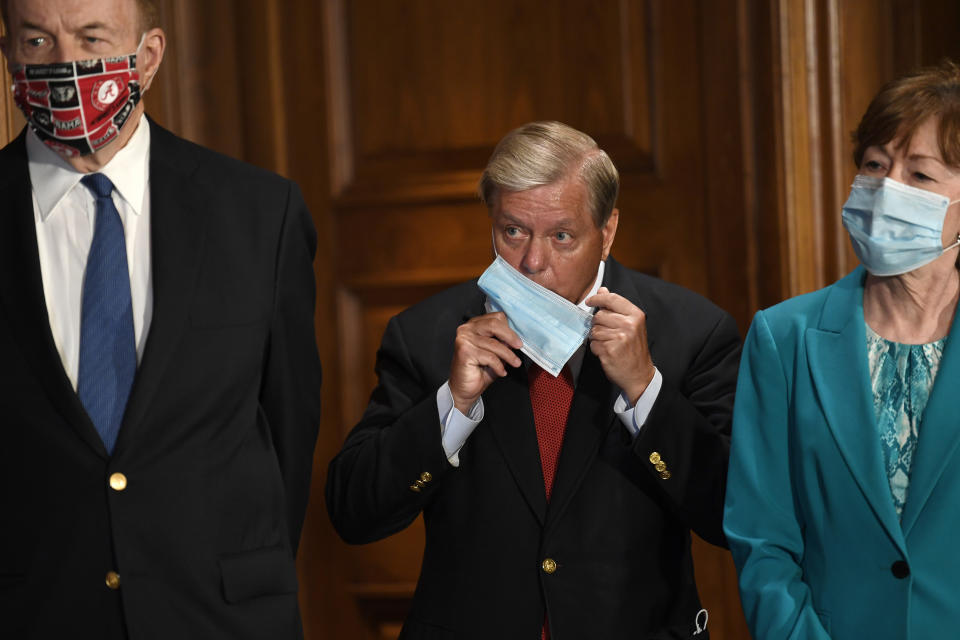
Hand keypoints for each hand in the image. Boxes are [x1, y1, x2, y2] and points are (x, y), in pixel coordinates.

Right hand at [449, 312, 521, 412]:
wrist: (464, 389)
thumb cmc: (479, 370)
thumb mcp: (495, 353)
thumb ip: (503, 342)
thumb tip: (516, 338)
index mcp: (474, 325)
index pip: (496, 317)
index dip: (509, 328)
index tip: (517, 340)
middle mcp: (467, 329)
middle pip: (494, 324)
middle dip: (510, 336)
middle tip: (519, 346)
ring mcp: (464, 339)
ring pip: (494, 344)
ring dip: (508, 355)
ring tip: (515, 363)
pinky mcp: (464, 351)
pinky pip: (490, 357)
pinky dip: (499, 366)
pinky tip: (501, 372)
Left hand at [585, 287, 655, 404]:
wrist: (639, 374)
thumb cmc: (633, 349)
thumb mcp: (631, 325)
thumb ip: (616, 307)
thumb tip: (603, 290)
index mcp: (635, 315)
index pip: (611, 299)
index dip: (597, 298)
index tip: (589, 301)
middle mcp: (629, 325)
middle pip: (599, 315)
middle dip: (597, 324)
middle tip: (606, 333)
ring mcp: (620, 338)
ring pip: (594, 330)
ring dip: (596, 338)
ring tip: (608, 344)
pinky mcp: (610, 350)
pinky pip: (593, 344)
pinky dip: (596, 348)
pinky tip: (606, 352)